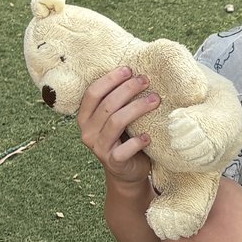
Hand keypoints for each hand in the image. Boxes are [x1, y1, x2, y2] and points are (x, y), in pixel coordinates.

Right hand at [78, 67, 161, 189]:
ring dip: (137, 108)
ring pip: (116, 122)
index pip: (93, 93)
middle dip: (127, 89)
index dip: (110, 80)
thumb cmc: (124, 137)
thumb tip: (137, 73)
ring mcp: (99, 148)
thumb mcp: (115, 117)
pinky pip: (124, 149)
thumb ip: (118, 101)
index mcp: (85, 117)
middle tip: (145, 80)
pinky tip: (148, 136)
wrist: (127, 171)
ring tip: (155, 100)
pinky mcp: (114, 162)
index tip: (128, 69)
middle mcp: (88, 132)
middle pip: (106, 105)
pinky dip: (138, 141)